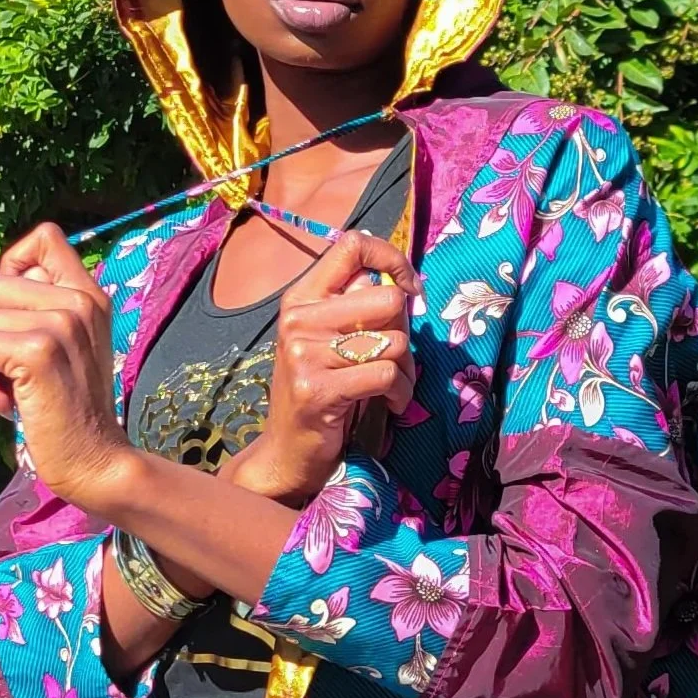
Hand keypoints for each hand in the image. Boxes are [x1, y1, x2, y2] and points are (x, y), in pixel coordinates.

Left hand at [0, 225, 130, 507]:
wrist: (96, 461)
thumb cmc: (70, 410)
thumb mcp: (68, 345)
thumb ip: (43, 307)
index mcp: (89, 295)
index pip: (43, 238)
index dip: (11, 266)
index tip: (16, 311)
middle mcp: (78, 300)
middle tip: (16, 369)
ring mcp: (59, 323)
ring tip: (13, 388)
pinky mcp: (36, 351)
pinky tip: (7, 402)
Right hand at [227, 230, 420, 505]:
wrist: (287, 452)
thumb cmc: (321, 391)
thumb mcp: (329, 340)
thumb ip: (356, 307)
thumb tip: (402, 282)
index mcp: (301, 298)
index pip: (352, 245)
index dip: (392, 259)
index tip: (409, 288)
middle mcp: (298, 319)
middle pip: (387, 298)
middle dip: (405, 332)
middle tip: (395, 358)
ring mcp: (304, 354)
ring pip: (394, 342)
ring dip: (407, 371)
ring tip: (392, 389)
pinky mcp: (318, 389)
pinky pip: (387, 375)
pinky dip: (401, 394)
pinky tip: (390, 405)